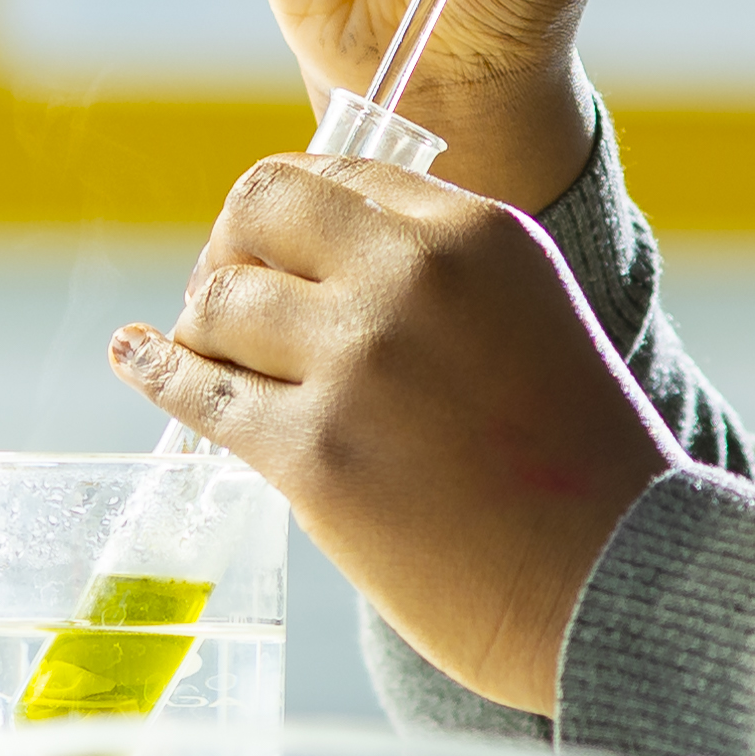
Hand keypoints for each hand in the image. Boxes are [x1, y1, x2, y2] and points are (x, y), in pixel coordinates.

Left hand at [106, 154, 679, 716]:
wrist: (618, 582)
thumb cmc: (580, 467)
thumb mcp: (531, 318)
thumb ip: (441, 276)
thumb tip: (322, 262)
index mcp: (475, 233)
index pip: (333, 174)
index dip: (286, 214)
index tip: (270, 252)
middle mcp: (412, 278)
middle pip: (259, 209)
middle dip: (231, 248)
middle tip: (229, 301)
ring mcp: (358, 364)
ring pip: (218, 302)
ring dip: (204, 330)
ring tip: (215, 362)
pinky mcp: (314, 455)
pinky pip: (198, 394)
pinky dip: (158, 373)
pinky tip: (137, 357)